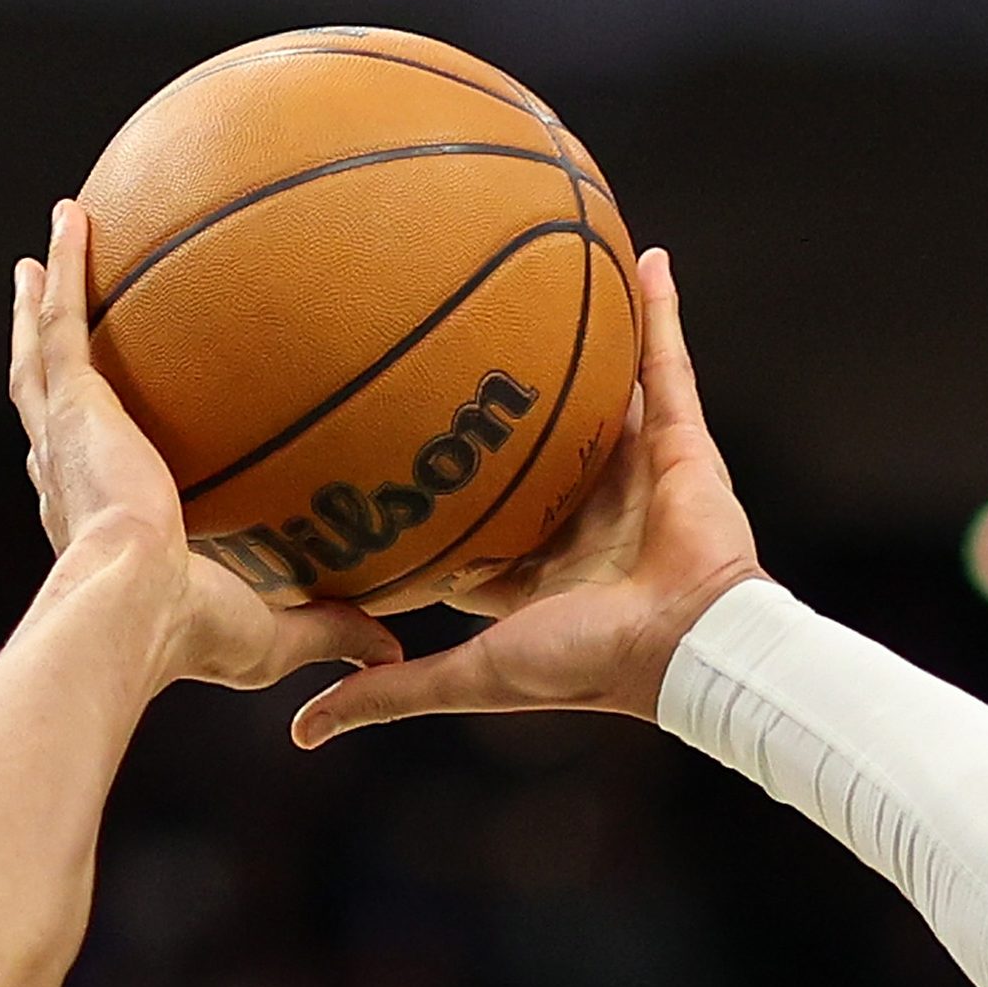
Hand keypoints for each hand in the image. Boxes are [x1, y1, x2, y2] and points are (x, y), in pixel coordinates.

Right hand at [9, 203, 397, 695]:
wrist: (141, 605)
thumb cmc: (196, 633)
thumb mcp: (279, 634)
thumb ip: (332, 628)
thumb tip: (391, 651)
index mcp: (106, 523)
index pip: (95, 476)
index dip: (97, 446)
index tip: (109, 425)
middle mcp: (72, 476)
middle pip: (56, 403)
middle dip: (54, 361)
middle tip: (56, 320)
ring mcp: (65, 437)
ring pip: (44, 353)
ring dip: (44, 302)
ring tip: (46, 255)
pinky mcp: (73, 405)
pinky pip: (65, 322)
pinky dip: (70, 268)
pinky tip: (76, 220)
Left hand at [290, 246, 761, 747]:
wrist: (688, 649)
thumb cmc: (587, 666)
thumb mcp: (467, 676)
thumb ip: (388, 692)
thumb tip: (299, 731)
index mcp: (535, 558)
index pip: (476, 504)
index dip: (435, 467)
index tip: (383, 424)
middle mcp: (582, 507)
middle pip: (534, 433)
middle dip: (501, 386)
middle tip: (447, 322)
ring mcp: (634, 469)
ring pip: (600, 386)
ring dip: (583, 329)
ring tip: (549, 259)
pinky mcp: (682, 442)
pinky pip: (668, 362)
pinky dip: (662, 310)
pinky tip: (648, 255)